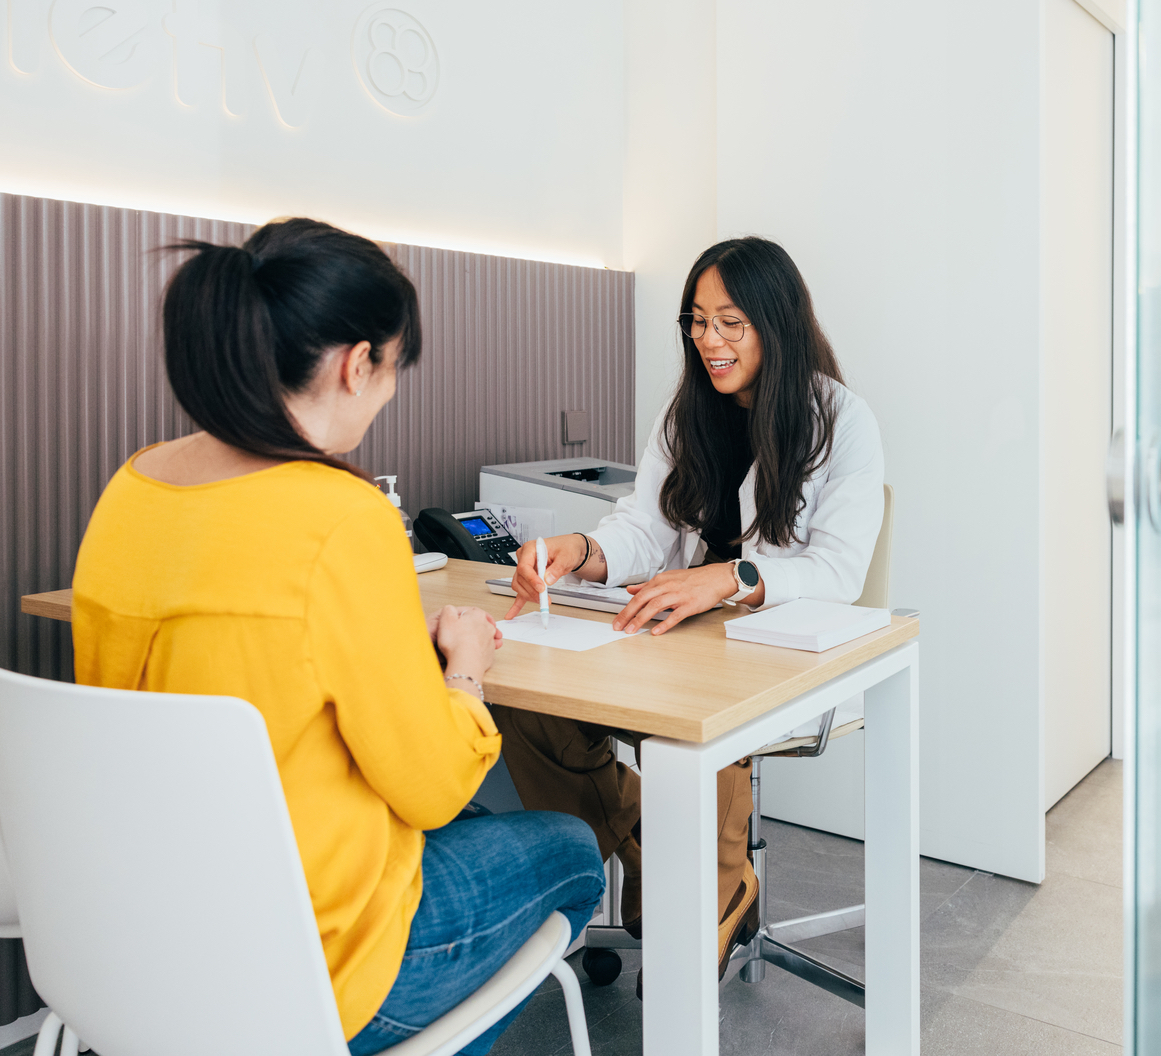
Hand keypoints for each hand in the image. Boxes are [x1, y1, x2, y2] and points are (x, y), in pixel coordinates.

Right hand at [428, 608, 502, 650]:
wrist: (466, 662)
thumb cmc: (456, 642)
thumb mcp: (446, 619)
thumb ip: (449, 610)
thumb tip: (451, 609)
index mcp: (477, 616)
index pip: (473, 611)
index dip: (465, 615)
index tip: (460, 619)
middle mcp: (487, 627)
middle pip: (481, 623)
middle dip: (474, 626)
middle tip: (465, 630)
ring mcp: (490, 641)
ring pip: (486, 636)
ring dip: (479, 638)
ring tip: (468, 642)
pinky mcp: (490, 654)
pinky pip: (485, 649)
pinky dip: (480, 650)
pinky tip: (472, 653)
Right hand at [503, 534, 591, 619]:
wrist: (568, 549)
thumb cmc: (566, 549)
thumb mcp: (566, 556)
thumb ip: (557, 568)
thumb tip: (548, 580)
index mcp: (530, 549)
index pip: (524, 566)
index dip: (531, 579)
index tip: (541, 588)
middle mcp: (524, 558)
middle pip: (521, 578)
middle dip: (532, 591)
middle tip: (545, 599)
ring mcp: (525, 569)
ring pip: (519, 586)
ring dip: (529, 596)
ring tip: (543, 601)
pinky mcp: (528, 578)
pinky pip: (520, 591)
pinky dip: (516, 604)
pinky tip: (511, 614)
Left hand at [612, 564, 751, 635]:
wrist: (715, 578)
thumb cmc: (692, 580)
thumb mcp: (668, 578)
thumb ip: (648, 585)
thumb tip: (631, 590)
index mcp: (660, 581)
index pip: (638, 595)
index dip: (626, 608)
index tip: (617, 619)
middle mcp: (667, 586)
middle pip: (643, 599)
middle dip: (628, 614)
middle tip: (618, 626)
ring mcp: (679, 595)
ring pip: (655, 606)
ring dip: (641, 619)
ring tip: (631, 630)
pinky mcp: (690, 604)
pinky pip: (675, 615)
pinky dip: (665, 623)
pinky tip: (656, 631)